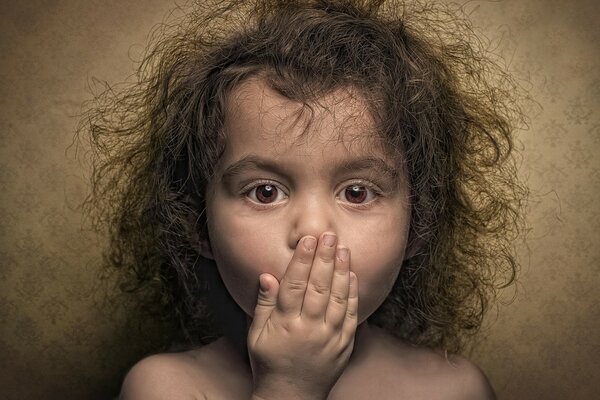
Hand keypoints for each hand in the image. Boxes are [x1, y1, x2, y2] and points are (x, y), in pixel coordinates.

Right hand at [247, 233, 358, 399]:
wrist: (291, 397)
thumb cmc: (269, 363)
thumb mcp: (256, 335)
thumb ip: (264, 304)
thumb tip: (268, 276)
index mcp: (285, 325)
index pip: (295, 285)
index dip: (302, 260)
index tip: (307, 240)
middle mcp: (309, 329)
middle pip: (318, 287)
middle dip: (324, 258)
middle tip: (329, 235)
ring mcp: (329, 337)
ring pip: (338, 297)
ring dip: (341, 271)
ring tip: (342, 248)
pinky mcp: (343, 344)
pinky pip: (350, 315)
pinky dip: (352, 294)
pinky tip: (352, 275)